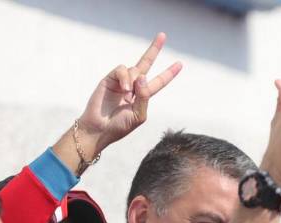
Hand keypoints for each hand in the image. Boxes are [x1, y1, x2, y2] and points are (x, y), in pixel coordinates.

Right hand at [75, 33, 182, 156]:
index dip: (169, 73)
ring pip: (134, 69)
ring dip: (134, 81)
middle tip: (163, 35)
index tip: (180, 64)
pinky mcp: (109, 79)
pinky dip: (125, 78)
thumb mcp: (139, 115)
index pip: (158, 81)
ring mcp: (121, 81)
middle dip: (154, 49)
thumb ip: (144, 97)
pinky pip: (122, 70)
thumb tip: (142, 76)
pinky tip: (124, 90)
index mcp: (143, 96)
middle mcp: (133, 86)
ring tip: (127, 95)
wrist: (99, 129)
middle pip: (145, 63)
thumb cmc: (119, 126)